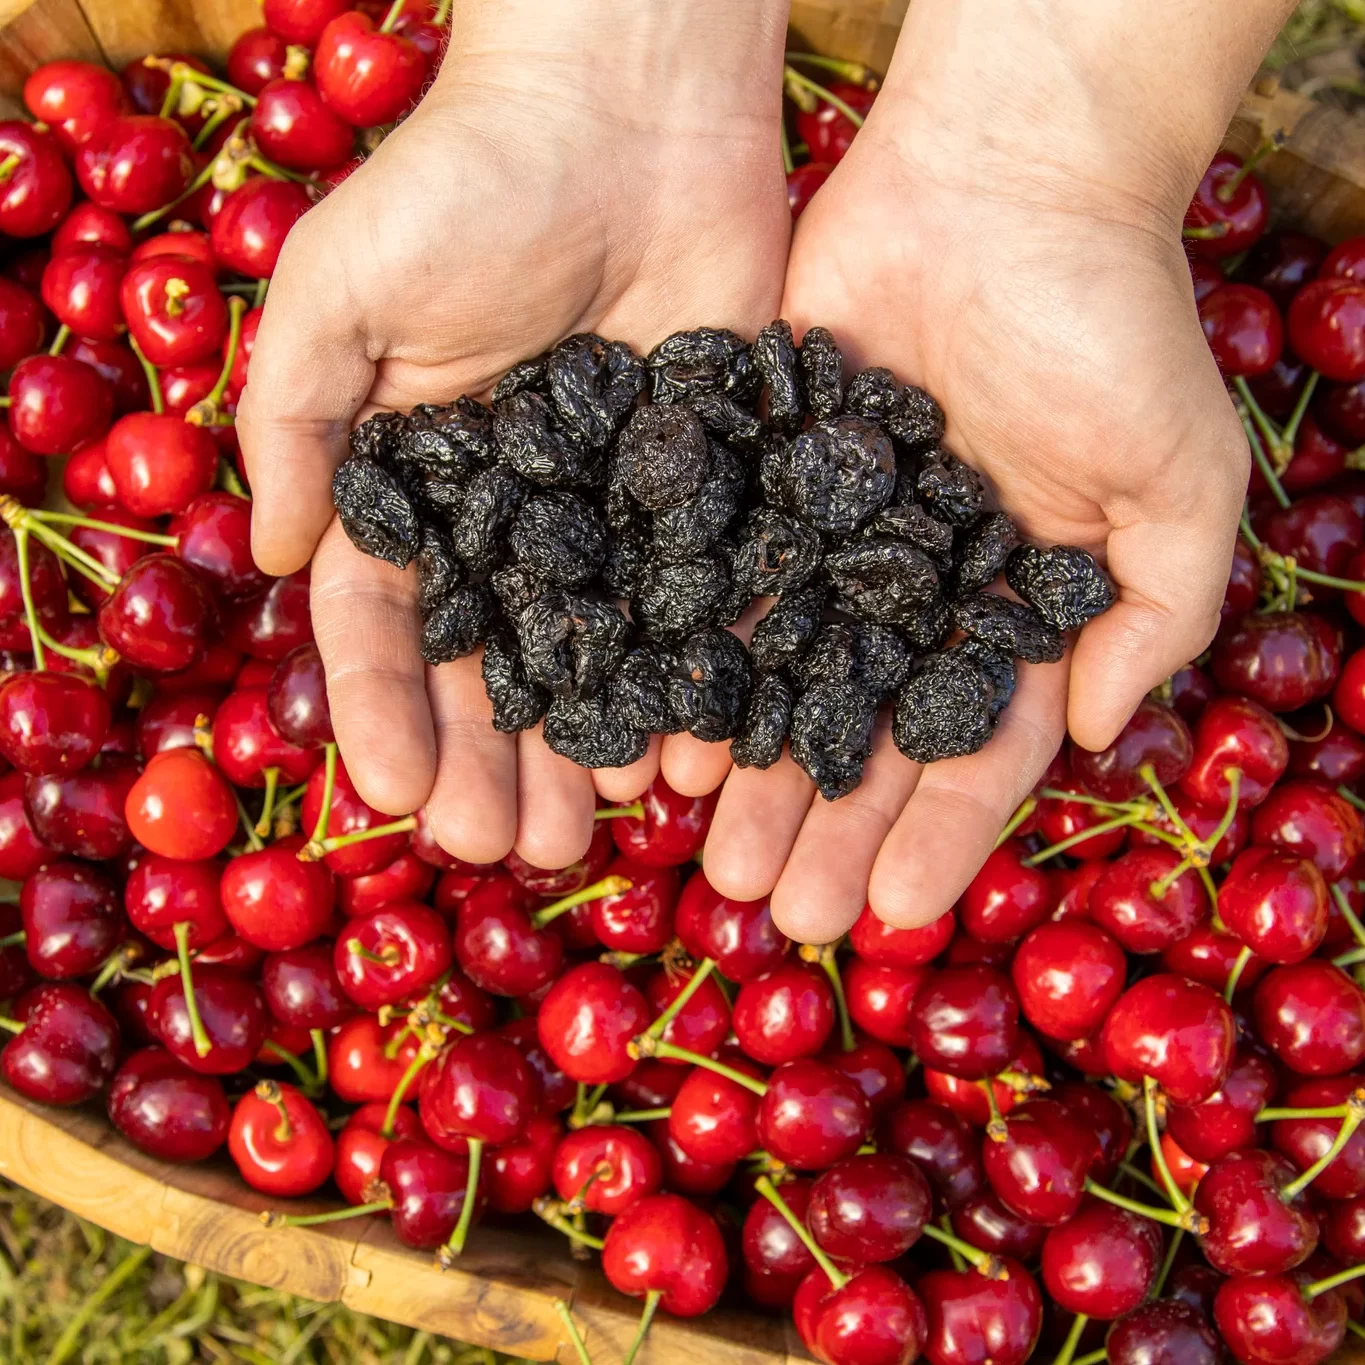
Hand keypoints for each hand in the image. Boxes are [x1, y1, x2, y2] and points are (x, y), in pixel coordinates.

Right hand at [239, 2, 788, 869]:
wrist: (632, 103)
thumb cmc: (468, 178)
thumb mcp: (341, 290)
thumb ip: (295, 423)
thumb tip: (284, 557)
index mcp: (417, 483)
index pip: (390, 624)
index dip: (387, 713)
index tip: (394, 797)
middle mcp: (513, 517)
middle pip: (497, 666)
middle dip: (492, 762)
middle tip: (506, 848)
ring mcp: (613, 515)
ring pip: (596, 660)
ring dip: (585, 749)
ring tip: (590, 832)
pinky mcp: (705, 495)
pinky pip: (693, 609)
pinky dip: (687, 685)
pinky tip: (684, 754)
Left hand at [703, 9, 1261, 941]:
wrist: (1002, 179)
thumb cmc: (1109, 325)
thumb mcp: (1177, 476)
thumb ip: (1157, 612)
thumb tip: (1096, 733)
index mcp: (1006, 611)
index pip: (970, 750)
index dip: (938, 836)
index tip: (897, 913)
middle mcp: (910, 595)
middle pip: (861, 735)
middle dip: (826, 827)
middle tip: (779, 911)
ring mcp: (827, 544)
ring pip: (778, 682)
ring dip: (750, 775)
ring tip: (712, 856)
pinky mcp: (756, 480)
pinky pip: (718, 589)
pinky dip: (692, 665)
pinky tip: (664, 738)